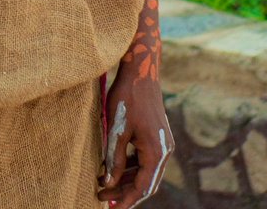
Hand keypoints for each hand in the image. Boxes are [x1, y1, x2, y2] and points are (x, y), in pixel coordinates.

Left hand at [97, 68, 172, 206]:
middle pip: (146, 183)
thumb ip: (114, 159)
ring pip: (145, 172)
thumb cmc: (127, 97)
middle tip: (102, 199)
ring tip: (105, 186)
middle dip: (125, 193)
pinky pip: (145, 159)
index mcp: (157, 152)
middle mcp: (164, 151)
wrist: (141, 71)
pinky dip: (131, 167)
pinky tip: (114, 168)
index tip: (108, 208)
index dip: (125, 200)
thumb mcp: (117, 129)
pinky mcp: (157, 136)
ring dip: (127, 181)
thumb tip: (109, 184)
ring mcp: (162, 143)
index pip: (142, 187)